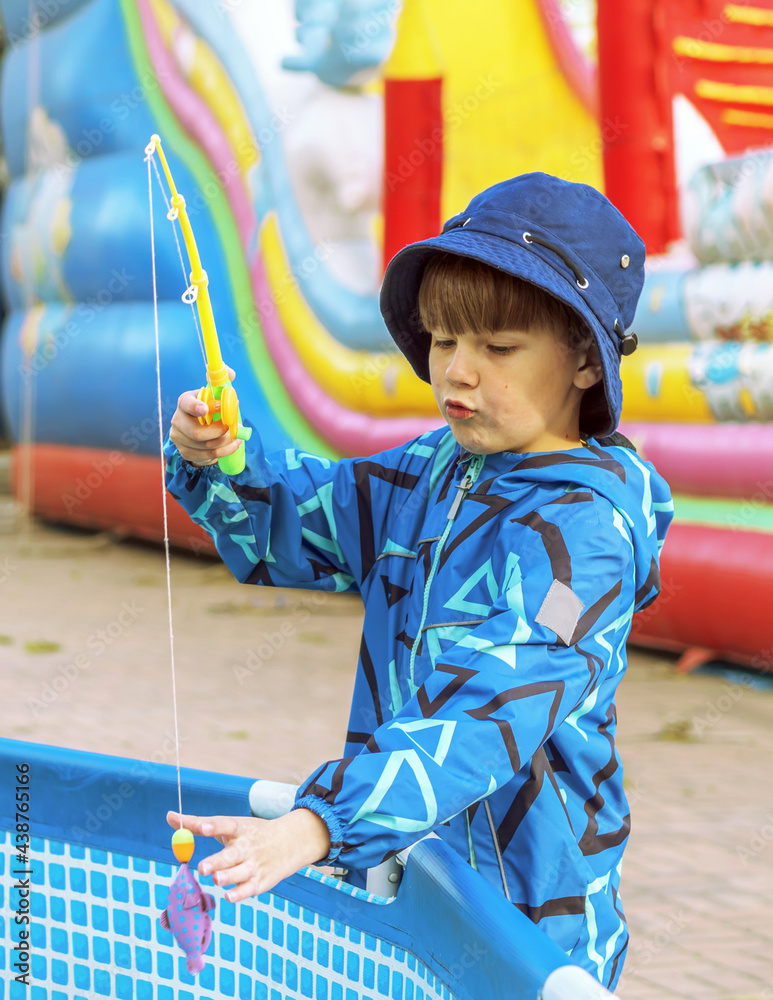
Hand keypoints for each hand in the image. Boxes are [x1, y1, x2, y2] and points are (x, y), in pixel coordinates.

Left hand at [166, 808, 331, 902]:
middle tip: (203, 867)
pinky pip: (249, 889)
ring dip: (228, 877)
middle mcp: (248, 846)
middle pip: (232, 854)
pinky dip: (240, 893)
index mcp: (240, 829)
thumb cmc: (250, 833)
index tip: (203, 827)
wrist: (290, 842)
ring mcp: (255, 864)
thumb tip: (169, 816)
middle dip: (218, 861)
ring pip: (241, 873)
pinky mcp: (261, 882)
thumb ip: (198, 823)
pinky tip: (230, 896)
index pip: (226, 825)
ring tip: (216, 879)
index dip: (215, 827)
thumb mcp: (230, 825)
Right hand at [169, 370, 241, 467]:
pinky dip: (225, 451)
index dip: (195, 407)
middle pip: (196, 432)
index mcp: (185, 402)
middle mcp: (178, 420)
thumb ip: (223, 380)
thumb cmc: (211, 409)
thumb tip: (230, 372)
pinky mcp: (186, 453)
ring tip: (237, 436)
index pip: (186, 403)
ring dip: (226, 442)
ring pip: (204, 446)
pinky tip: (233, 444)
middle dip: (219, 432)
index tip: (206, 409)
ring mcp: (179, 438)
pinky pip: (208, 456)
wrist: (202, 431)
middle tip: (233, 428)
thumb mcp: (216, 394)